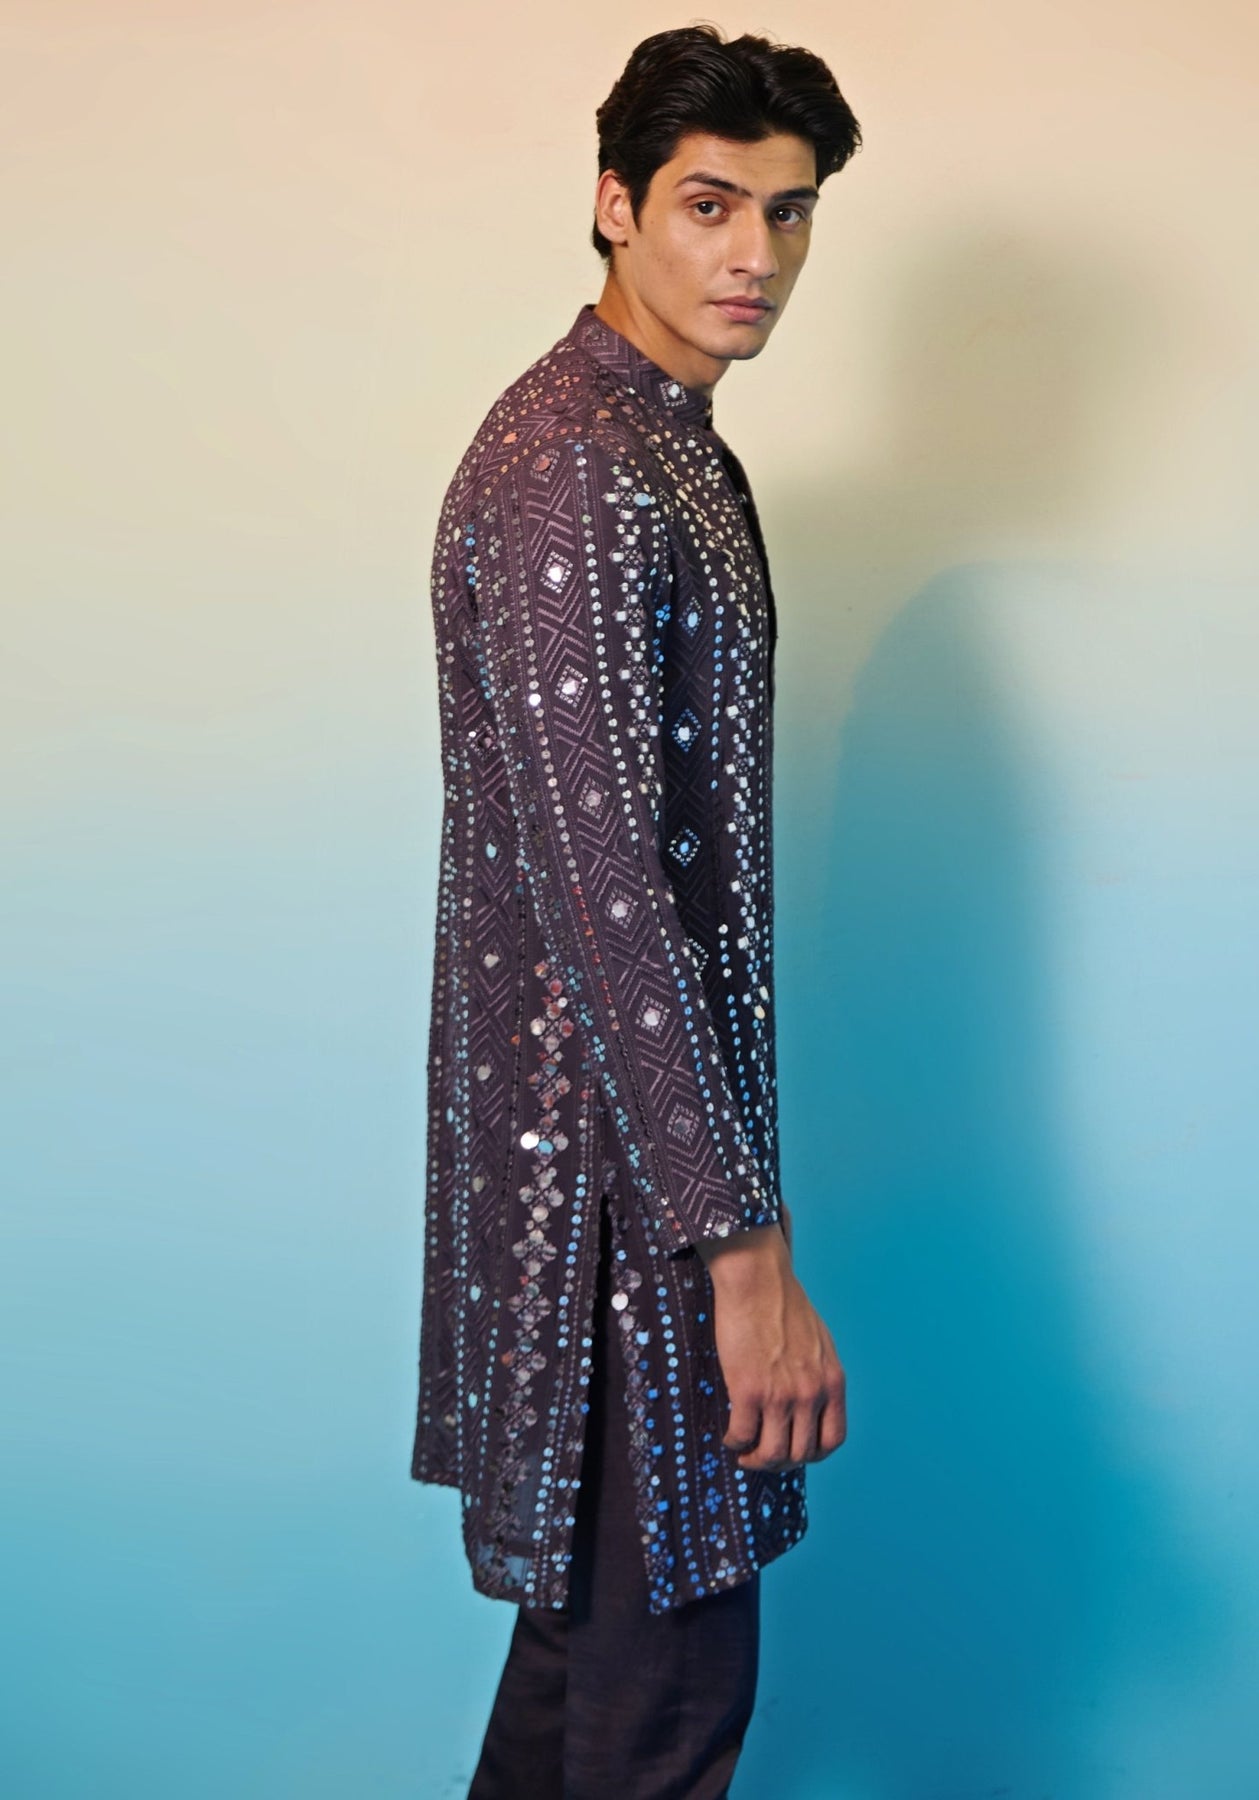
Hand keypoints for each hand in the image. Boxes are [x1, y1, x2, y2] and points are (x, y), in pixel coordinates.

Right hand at [697, 1223, 845, 1471]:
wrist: (758, 1281)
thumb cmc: (784, 1305)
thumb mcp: (820, 1343)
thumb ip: (819, 1376)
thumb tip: (810, 1403)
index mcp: (832, 1382)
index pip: (833, 1440)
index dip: (812, 1454)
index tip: (794, 1450)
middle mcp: (810, 1394)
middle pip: (801, 1453)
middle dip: (780, 1462)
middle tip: (762, 1455)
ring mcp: (780, 1395)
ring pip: (772, 1454)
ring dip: (756, 1459)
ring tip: (744, 1450)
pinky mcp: (749, 1390)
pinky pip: (742, 1434)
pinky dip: (734, 1441)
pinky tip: (730, 1433)